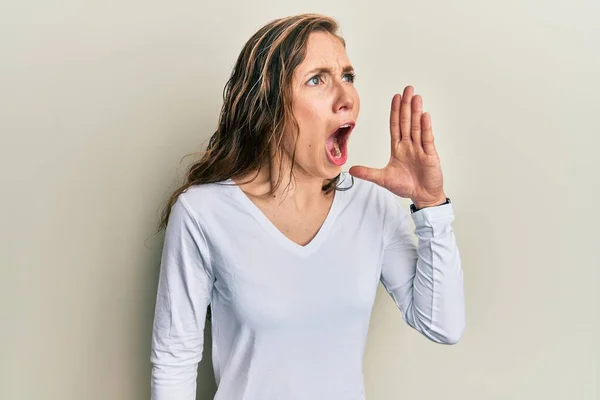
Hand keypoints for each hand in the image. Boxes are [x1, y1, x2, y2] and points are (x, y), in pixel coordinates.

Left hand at [349, 86, 446, 207]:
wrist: (422, 197)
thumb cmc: (405, 186)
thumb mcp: (383, 179)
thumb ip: (368, 173)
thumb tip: (351, 169)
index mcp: (398, 148)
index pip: (396, 126)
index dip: (395, 112)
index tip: (396, 98)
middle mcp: (409, 145)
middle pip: (407, 122)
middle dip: (406, 106)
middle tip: (408, 89)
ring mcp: (420, 149)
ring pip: (417, 127)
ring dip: (416, 112)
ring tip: (416, 97)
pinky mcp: (430, 156)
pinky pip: (427, 139)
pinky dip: (426, 128)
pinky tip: (424, 115)